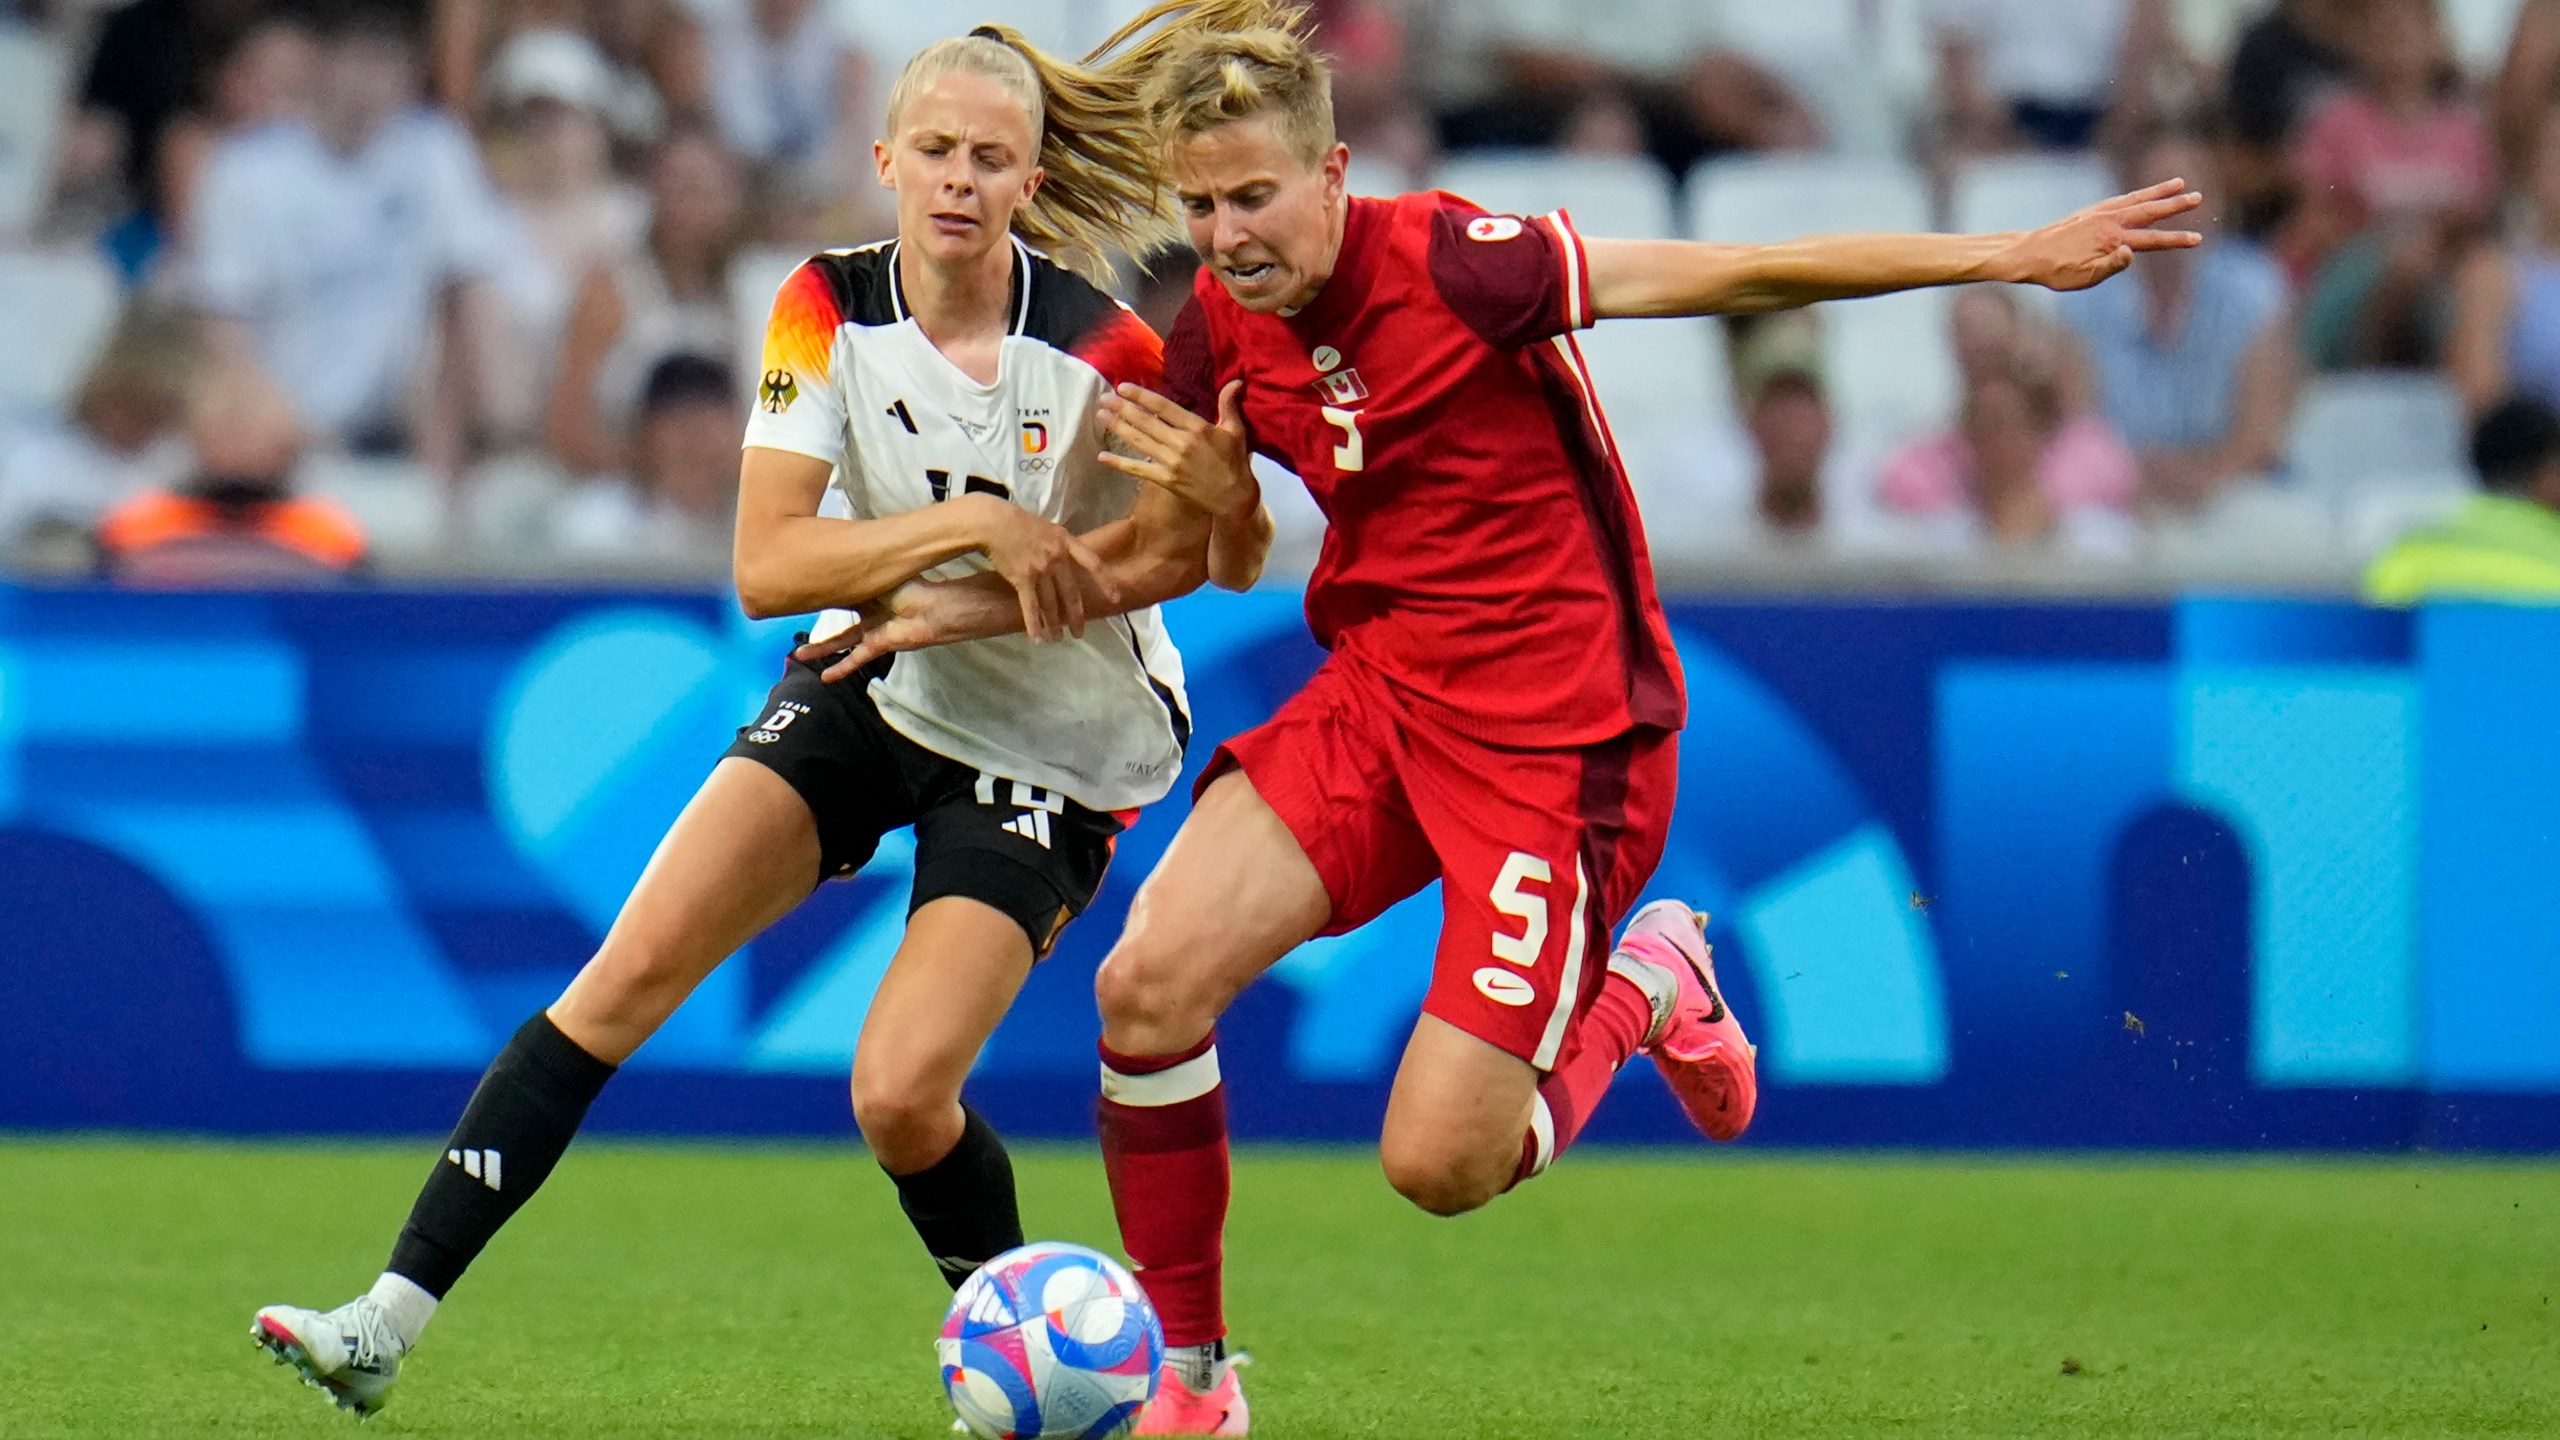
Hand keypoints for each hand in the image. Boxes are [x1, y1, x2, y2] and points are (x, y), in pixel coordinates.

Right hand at [792, 586, 946, 681]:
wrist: (933, 609)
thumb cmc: (910, 587)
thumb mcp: (873, 575)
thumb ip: (851, 576)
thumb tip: (826, 567)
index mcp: (867, 589)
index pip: (840, 592)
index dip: (822, 592)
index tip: (799, 591)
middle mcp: (868, 610)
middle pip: (838, 618)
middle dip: (819, 623)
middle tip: (795, 626)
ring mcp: (872, 629)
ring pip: (841, 641)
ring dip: (821, 649)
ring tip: (799, 655)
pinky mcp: (877, 645)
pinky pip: (855, 658)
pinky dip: (841, 668)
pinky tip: (825, 676)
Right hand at [964, 494, 1118, 642]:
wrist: (993, 522)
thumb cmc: (1019, 523)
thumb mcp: (1048, 528)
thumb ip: (1061, 545)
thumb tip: (1070, 561)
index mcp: (1066, 541)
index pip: (1093, 562)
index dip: (1106, 581)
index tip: (1116, 597)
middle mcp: (1057, 557)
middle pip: (1071, 593)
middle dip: (1076, 616)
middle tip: (1079, 633)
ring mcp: (1040, 569)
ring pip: (1051, 603)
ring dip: (1054, 624)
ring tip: (1057, 638)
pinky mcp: (1022, 579)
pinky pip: (1030, 607)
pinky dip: (1034, 625)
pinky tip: (1037, 638)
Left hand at [1097, 380, 1256, 520]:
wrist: (1233, 496)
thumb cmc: (1234, 461)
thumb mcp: (1235, 430)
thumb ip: (1228, 405)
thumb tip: (1235, 380)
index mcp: (1197, 428)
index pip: (1164, 408)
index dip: (1142, 396)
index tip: (1123, 387)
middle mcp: (1181, 443)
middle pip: (1146, 422)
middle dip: (1123, 408)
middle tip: (1104, 397)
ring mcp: (1171, 462)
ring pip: (1140, 441)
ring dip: (1118, 427)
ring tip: (1101, 415)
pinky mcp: (1166, 479)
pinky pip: (1139, 469)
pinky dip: (1120, 463)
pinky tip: (1103, 457)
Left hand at [1998, 178, 2204, 291]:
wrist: (2028, 253)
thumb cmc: (2056, 271)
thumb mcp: (2083, 277)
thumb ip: (2110, 266)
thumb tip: (2132, 253)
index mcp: (2111, 240)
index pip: (2152, 240)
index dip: (2176, 240)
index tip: (2198, 239)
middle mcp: (2109, 221)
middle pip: (2150, 211)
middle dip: (2175, 205)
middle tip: (2199, 197)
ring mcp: (2100, 213)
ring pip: (2136, 199)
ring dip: (2159, 192)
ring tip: (2180, 183)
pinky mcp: (2091, 211)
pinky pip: (2120, 199)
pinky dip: (2136, 194)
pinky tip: (2143, 194)